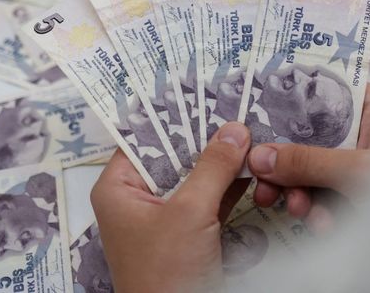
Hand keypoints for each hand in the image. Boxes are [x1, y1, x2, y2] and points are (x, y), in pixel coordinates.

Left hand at [91, 122, 251, 292]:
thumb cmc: (166, 276)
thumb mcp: (190, 212)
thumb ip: (213, 167)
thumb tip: (233, 130)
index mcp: (118, 188)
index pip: (145, 137)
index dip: (174, 116)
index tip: (204, 95)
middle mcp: (137, 198)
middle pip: (173, 154)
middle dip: (205, 138)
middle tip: (234, 112)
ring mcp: (164, 217)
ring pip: (195, 176)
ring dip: (221, 160)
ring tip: (248, 132)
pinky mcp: (188, 232)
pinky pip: (208, 198)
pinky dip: (228, 184)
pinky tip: (250, 167)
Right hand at [249, 84, 369, 232]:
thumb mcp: (360, 171)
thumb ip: (309, 162)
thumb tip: (260, 156)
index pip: (321, 91)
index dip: (288, 102)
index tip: (256, 117)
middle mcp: (361, 131)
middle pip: (307, 136)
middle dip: (286, 164)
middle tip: (265, 183)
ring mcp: (356, 164)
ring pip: (309, 170)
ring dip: (299, 193)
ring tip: (301, 210)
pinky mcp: (353, 193)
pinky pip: (321, 195)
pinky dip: (317, 211)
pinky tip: (324, 225)